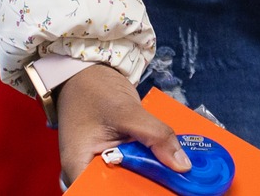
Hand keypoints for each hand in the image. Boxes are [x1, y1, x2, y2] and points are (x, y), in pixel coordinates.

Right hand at [55, 62, 188, 184]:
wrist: (89, 76)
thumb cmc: (95, 91)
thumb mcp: (128, 112)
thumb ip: (156, 136)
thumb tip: (182, 165)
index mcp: (77, 167)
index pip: (99, 195)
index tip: (157, 192)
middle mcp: (84, 174)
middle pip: (115, 192)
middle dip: (143, 189)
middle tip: (173, 185)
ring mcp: (97, 167)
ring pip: (125, 183)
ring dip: (148, 179)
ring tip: (172, 177)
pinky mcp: (111, 160)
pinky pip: (130, 170)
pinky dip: (147, 167)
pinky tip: (165, 164)